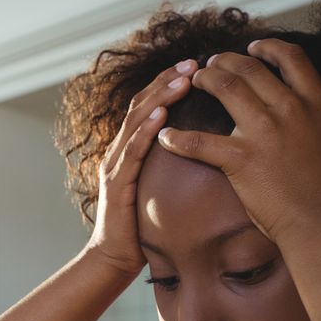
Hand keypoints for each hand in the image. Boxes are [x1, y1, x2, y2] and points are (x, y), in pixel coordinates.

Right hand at [86, 59, 197, 275]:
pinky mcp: (115, 184)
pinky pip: (131, 152)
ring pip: (135, 121)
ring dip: (159, 97)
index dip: (169, 83)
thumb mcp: (161, 187)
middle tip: (193, 63)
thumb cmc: (143, 225)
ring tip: (182, 81)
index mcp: (130, 148)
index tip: (195, 66)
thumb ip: (173, 165)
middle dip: (167, 81)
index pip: (148, 105)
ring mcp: (114, 165)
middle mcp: (119, 150)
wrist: (115, 257)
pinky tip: (161, 116)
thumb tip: (207, 148)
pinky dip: (146, 131)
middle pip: (141, 104)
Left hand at [157, 39, 320, 245]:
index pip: (292, 60)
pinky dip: (177, 139)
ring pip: (224, 89)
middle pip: (249, 68)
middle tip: (211, 63)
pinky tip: (164, 137)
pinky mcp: (239, 159)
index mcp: (318, 106)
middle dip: (226, 61)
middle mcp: (288, 110)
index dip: (268, 49)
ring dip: (204, 79)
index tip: (253, 48)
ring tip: (191, 81)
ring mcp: (262, 132)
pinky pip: (199, 142)